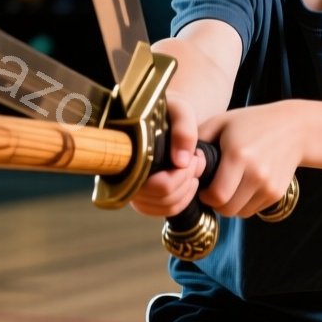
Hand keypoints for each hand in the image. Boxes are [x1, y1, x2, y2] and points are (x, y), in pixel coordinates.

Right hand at [127, 91, 204, 217]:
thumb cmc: (167, 110)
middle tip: (196, 159)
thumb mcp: (179, 109)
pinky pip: (165, 211)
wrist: (159, 115)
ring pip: (166, 207)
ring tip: (192, 167)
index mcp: (129, 156)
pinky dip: (183, 199)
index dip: (180, 176)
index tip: (192, 156)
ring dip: (187, 190)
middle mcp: (125, 178)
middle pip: (164, 198)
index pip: (157, 186)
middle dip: (187, 179)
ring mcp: (133, 191)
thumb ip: (183, 129)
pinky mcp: (142, 198)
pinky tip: (188, 180)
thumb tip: (181, 161)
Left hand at [198, 101, 303, 218]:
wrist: (293, 128)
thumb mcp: (220, 122)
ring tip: (228, 186)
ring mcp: (269, 186)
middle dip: (215, 202)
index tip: (202, 184)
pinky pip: (253, 210)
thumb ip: (197, 140)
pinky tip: (243, 186)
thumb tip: (181, 162)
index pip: (216, 195)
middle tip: (212, 187)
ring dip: (229, 204)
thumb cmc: (250, 123)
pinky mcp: (277, 194)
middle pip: (227, 209)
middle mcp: (256, 174)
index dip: (204, 195)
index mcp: (239, 155)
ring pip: (240, 213)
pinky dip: (244, 203)